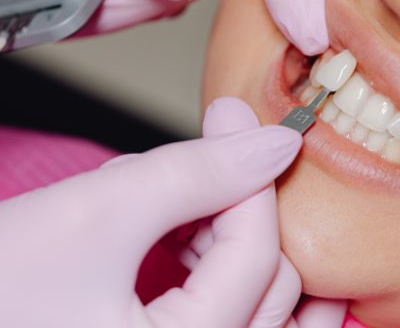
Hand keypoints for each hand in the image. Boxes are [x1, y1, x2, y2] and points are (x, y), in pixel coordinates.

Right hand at [0, 97, 336, 327]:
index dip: (251, 178)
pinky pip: (229, 319)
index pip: (258, 259)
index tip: (233, 122)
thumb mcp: (96, 216)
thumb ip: (195, 175)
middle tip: (208, 161)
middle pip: (274, 290)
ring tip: (184, 208)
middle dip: (243, 213)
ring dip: (235, 245)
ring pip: (260, 309)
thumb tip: (271, 145)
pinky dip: (212, 272)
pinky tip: (175, 237)